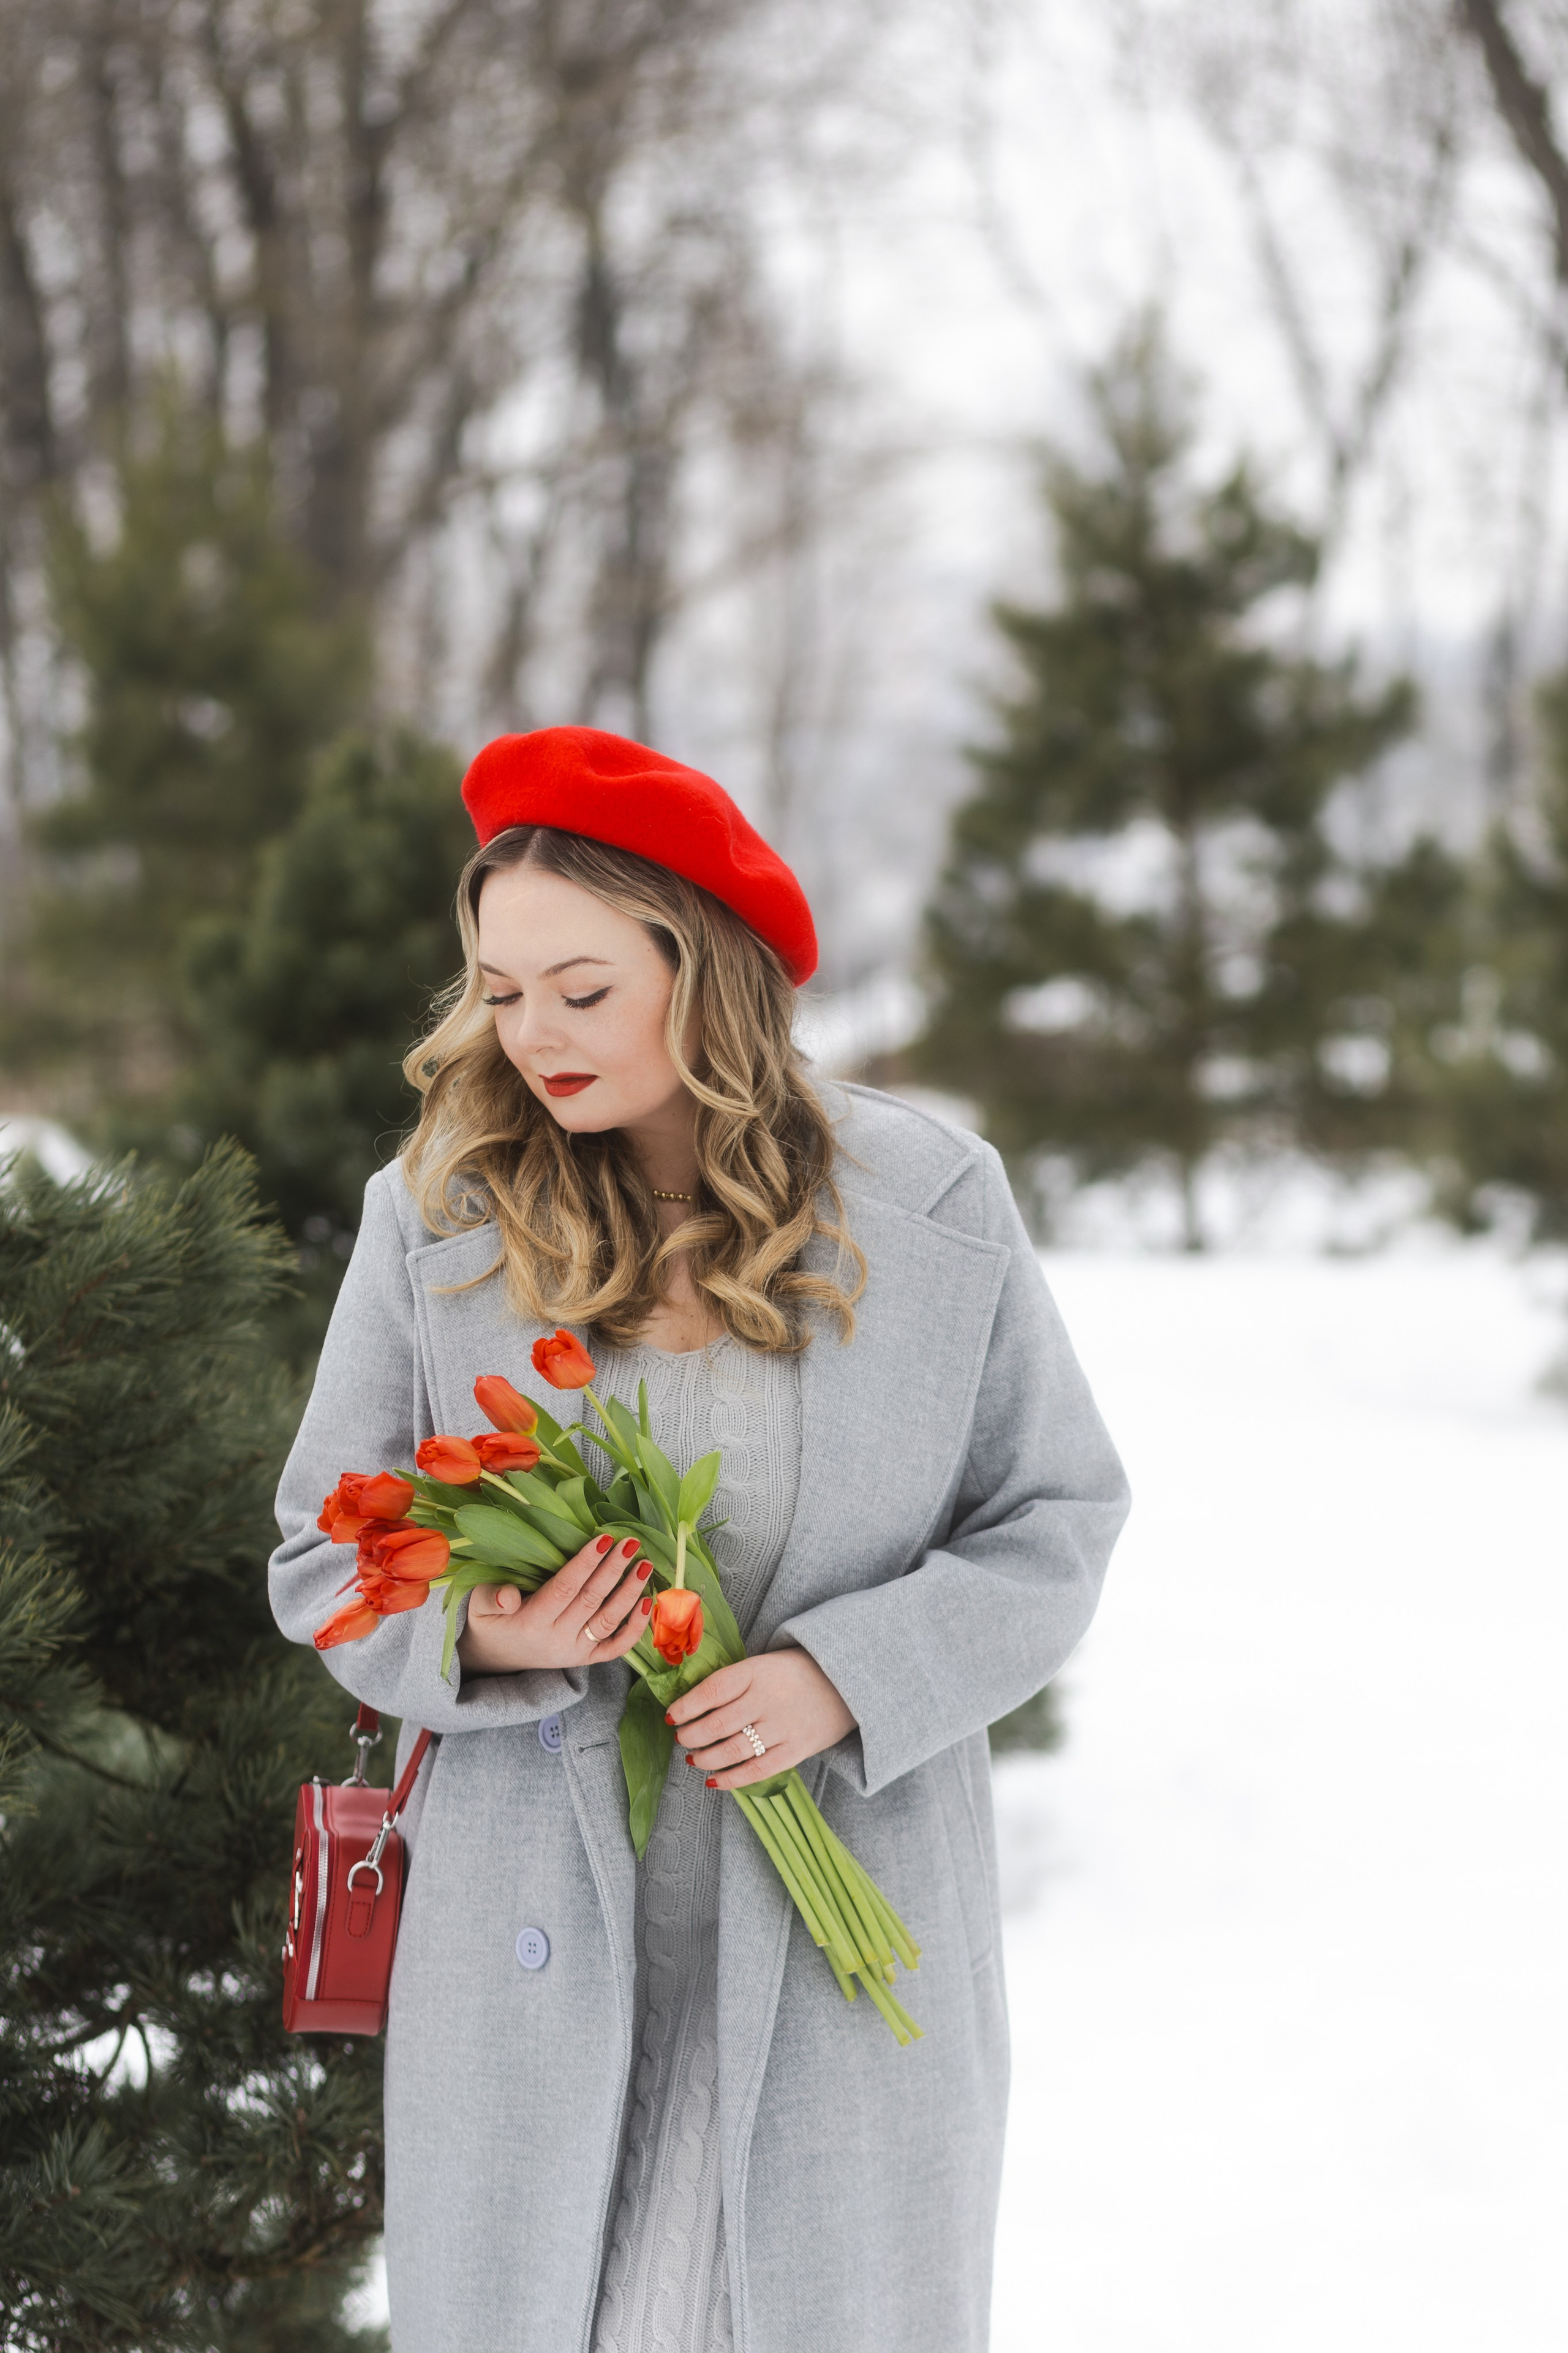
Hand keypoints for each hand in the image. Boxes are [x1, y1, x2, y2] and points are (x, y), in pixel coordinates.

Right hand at [457, 1534, 651, 1674]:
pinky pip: (616, 1648)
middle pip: (591, 1601)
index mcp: (530, 1623)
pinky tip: (647, 1603)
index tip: (604, 1538)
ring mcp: (574, 1652)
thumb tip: (506, 1596)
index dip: (585, 1563)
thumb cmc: (489, 1621)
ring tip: (645, 1565)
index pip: (565, 1588)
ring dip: (629, 1593)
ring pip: (608, 1622)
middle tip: (631, 1543)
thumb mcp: (477, 1607)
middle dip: (613, 1570)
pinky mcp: (586, 1659)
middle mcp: (557, 1640)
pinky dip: (635, 1629)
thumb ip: (490, 1597)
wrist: (495, 1658)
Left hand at [666, 1650, 855, 1789]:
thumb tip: (691, 1705)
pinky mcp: (796, 1750)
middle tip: (681, 1738)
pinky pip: (756, 1771)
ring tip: (693, 1758)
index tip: (671, 1716)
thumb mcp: (764, 1664)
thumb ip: (733, 1683)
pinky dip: (730, 1779)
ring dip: (705, 1757)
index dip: (685, 1706)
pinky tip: (713, 1780)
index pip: (712, 1690)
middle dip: (690, 1735)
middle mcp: (768, 1699)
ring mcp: (783, 1726)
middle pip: (717, 1724)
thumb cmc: (795, 1673)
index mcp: (756, 1671)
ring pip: (732, 1749)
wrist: (846, 1683)